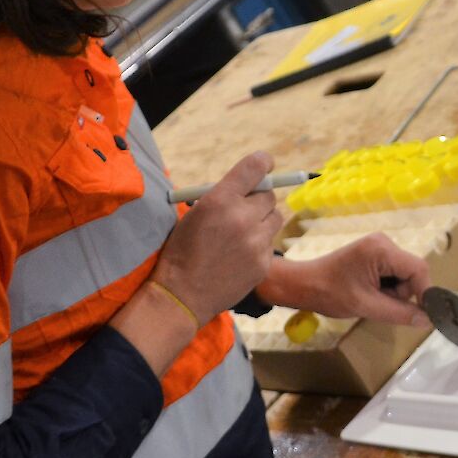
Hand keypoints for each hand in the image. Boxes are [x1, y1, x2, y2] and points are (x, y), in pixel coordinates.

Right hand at [151, 152, 281, 321]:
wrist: (182, 294)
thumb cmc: (182, 250)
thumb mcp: (194, 213)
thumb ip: (223, 196)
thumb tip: (249, 184)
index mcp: (220, 199)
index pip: (256, 167)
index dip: (263, 163)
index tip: (265, 165)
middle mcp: (242, 217)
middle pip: (269, 194)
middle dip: (259, 198)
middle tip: (246, 208)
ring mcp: (256, 241)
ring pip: (275, 218)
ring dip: (263, 220)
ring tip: (242, 233)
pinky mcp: (264, 262)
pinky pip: (271, 243)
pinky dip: (260, 244)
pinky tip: (240, 255)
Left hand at [272, 233, 431, 326]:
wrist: (304, 284)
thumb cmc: (330, 294)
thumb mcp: (367, 306)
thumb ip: (399, 313)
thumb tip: (427, 320)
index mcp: (382, 250)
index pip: (418, 269)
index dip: (425, 292)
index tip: (423, 314)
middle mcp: (384, 242)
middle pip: (412, 272)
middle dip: (403, 293)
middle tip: (380, 304)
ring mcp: (379, 246)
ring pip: (404, 274)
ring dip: (394, 292)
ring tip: (371, 298)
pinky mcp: (374, 254)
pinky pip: (393, 272)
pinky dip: (387, 286)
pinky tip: (369, 292)